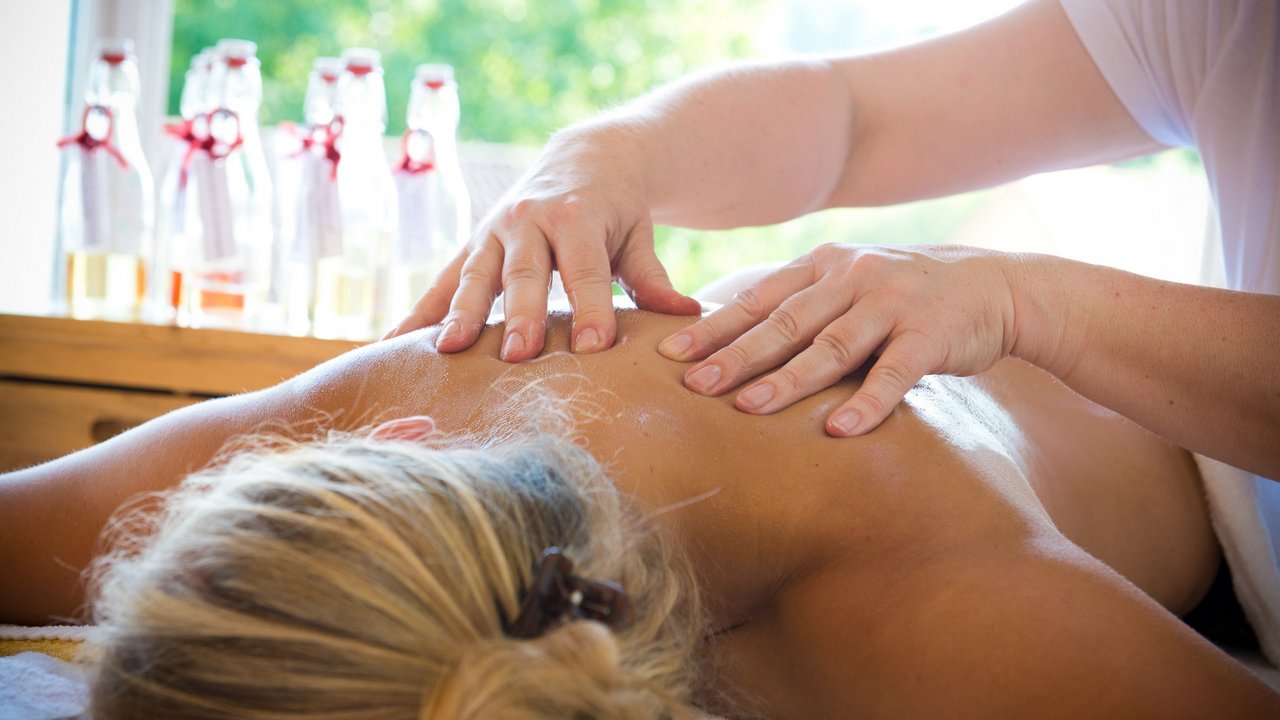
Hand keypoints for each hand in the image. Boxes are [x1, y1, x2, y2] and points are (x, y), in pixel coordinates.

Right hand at [385, 127, 700, 358]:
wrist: (584, 156)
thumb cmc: (618, 209)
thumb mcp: (639, 234)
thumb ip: (654, 277)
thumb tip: (689, 315)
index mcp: (577, 216)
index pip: (585, 269)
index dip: (591, 309)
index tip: (593, 349)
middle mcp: (529, 219)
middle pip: (525, 274)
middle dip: (522, 315)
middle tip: (520, 357)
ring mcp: (493, 231)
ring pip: (475, 275)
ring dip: (461, 314)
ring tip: (448, 352)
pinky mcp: (471, 246)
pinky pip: (441, 282)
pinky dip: (419, 314)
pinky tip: (392, 346)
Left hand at [657, 244, 1018, 435]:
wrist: (995, 287)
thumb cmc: (905, 296)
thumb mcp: (849, 284)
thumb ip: (801, 305)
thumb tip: (731, 337)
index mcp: (824, 266)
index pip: (758, 299)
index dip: (713, 326)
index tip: (670, 352)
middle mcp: (853, 278)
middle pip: (785, 322)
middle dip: (735, 354)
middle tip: (693, 385)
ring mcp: (893, 304)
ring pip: (831, 346)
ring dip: (787, 380)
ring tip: (746, 409)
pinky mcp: (932, 335)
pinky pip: (895, 374)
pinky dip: (868, 403)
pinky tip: (840, 431)